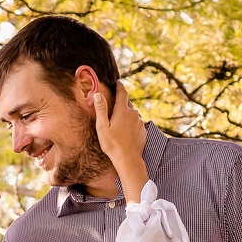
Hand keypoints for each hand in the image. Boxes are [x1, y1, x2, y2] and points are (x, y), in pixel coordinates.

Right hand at [90, 80, 147, 203]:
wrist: (128, 160)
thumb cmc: (112, 144)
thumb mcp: (102, 127)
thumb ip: (101, 109)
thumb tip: (98, 94)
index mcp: (122, 111)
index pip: (122, 93)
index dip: (120, 86)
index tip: (118, 81)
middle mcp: (133, 114)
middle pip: (128, 103)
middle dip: (122, 100)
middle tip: (115, 101)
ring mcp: (139, 122)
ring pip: (133, 113)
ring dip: (127, 112)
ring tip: (120, 118)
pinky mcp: (143, 131)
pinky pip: (137, 122)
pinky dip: (132, 122)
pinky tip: (126, 129)